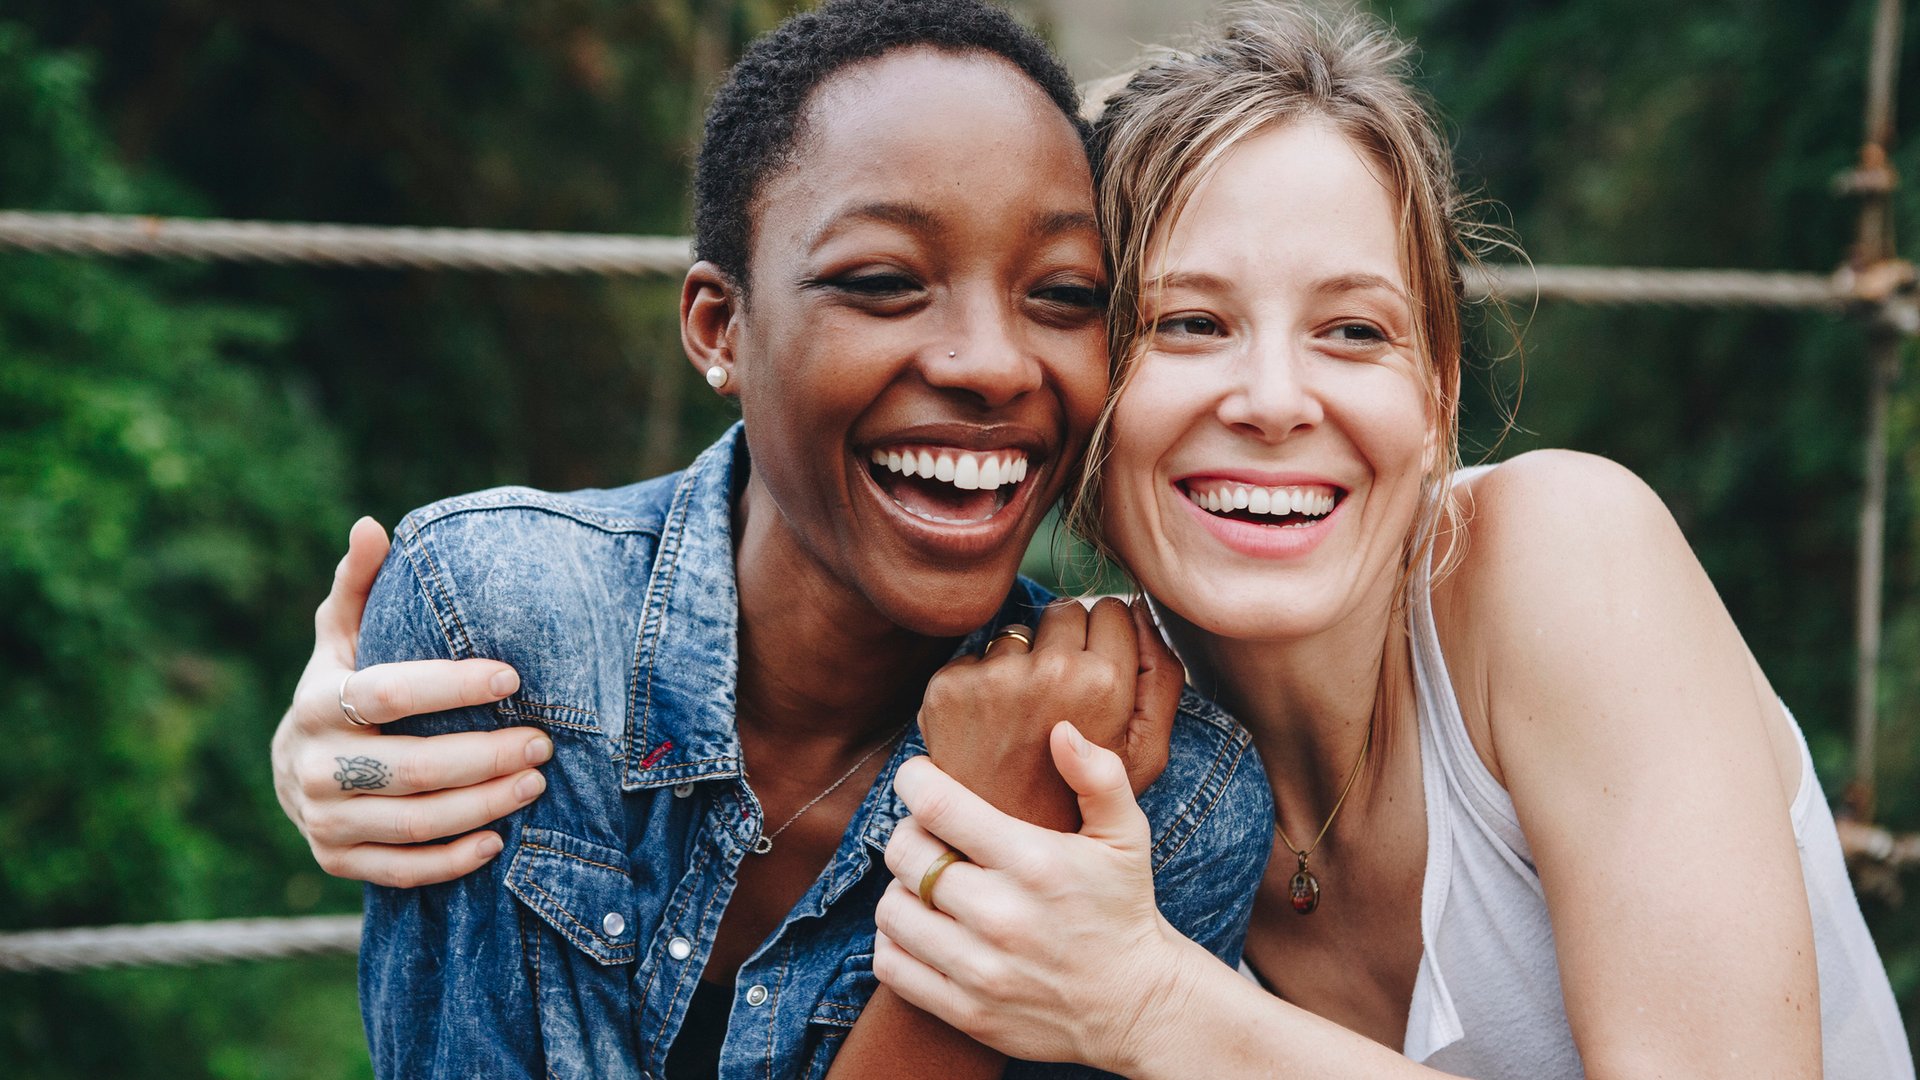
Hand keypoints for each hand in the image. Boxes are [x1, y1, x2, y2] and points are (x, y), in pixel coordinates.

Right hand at [270, 517, 553, 886]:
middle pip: (412, 768)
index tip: (512, 677)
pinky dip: (452, 860)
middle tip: (543, 740)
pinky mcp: (336, 861)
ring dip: (482, 805)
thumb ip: (360, 583)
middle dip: (486, 755)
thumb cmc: (339, 685)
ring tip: (535, 782)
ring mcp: (324, 820)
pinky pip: (401, 871)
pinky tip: (498, 841)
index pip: (390, 694)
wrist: (293, 767)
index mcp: (318, 702)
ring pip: (414, 822)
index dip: (452, 685)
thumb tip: (372, 524)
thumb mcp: (342, 634)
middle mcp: (314, 766)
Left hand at [874, 726, 1208, 1072]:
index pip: (938, 806)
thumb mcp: (1126, 836)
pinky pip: (892, 965)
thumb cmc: (1123, 908)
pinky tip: (923, 928)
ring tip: (928, 883)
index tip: (918, 777)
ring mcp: (981, 969)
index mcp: (1035, 863)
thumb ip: (1100, 776)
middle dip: (908, 832)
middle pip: (906, 854)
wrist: (1138, 1006)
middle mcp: (1002, 916)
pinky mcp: (967, 1011)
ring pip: (891, 910)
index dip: (913, 781)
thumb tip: (1060, 731)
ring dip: (900, 888)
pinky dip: (894, 941)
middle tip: (928, 834)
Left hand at [916, 597, 1182, 829]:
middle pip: (1063, 611)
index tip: (1098, 672)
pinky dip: (979, 687)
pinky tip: (988, 732)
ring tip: (1024, 723)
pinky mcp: (948, 691)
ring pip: (1016, 633)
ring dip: (1021, 663)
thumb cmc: (1084, 803)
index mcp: (1104, 683)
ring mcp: (993, 679)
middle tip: (1060, 700)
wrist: (1006, 860)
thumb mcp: (1146, 755)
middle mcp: (1048, 672)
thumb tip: (1139, 611)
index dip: (1108, 637)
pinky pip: (972, 659)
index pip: (1111, 609)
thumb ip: (1161, 678)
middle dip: (1065, 642)